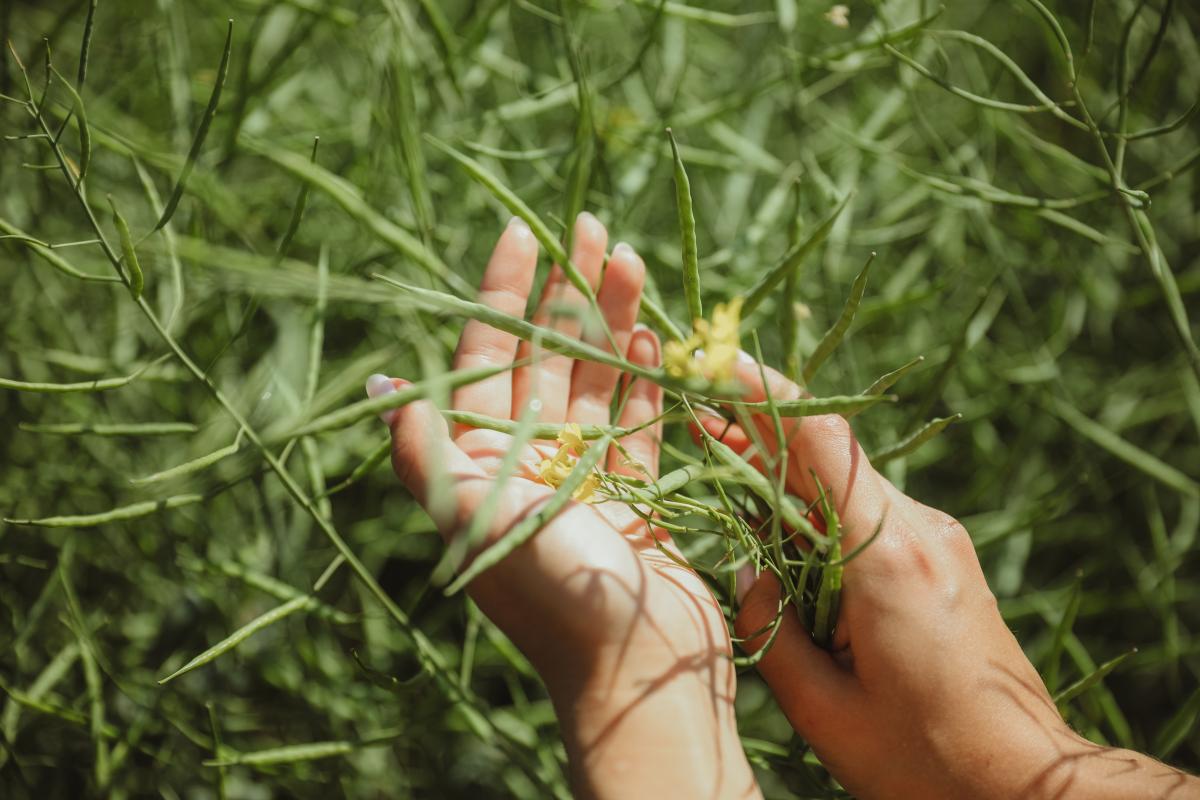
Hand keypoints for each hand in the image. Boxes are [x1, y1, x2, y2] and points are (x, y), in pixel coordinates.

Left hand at [370, 212, 759, 799]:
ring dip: (612, 320)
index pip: (486, 357)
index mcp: (481, 462)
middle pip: (546, 356)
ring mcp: (585, 477)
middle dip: (565, 291)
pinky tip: (653, 332)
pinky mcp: (637, 496)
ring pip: (597, 379)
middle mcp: (528, 463)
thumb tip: (383, 387)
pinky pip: (638, 421)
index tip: (524, 233)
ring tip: (630, 258)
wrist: (635, 669)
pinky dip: (644, 376)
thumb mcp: (474, 515)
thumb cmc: (554, 591)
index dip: (502, 293)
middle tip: (591, 225)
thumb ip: (429, 450)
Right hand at [723, 357, 1199, 799]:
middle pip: (826, 454)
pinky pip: (864, 513)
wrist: (1028, 783)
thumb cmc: (925, 759)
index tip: (715, 364)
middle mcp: (919, 530)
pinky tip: (775, 523)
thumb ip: (772, 630)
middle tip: (693, 412)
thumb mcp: (824, 711)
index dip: (764, 393)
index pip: (821, 442)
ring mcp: (936, 539)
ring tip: (719, 460)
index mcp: (887, 559)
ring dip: (781, 472)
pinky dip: (812, 508)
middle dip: (756, 430)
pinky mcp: (939, 557)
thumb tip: (749, 573)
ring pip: (843, 483)